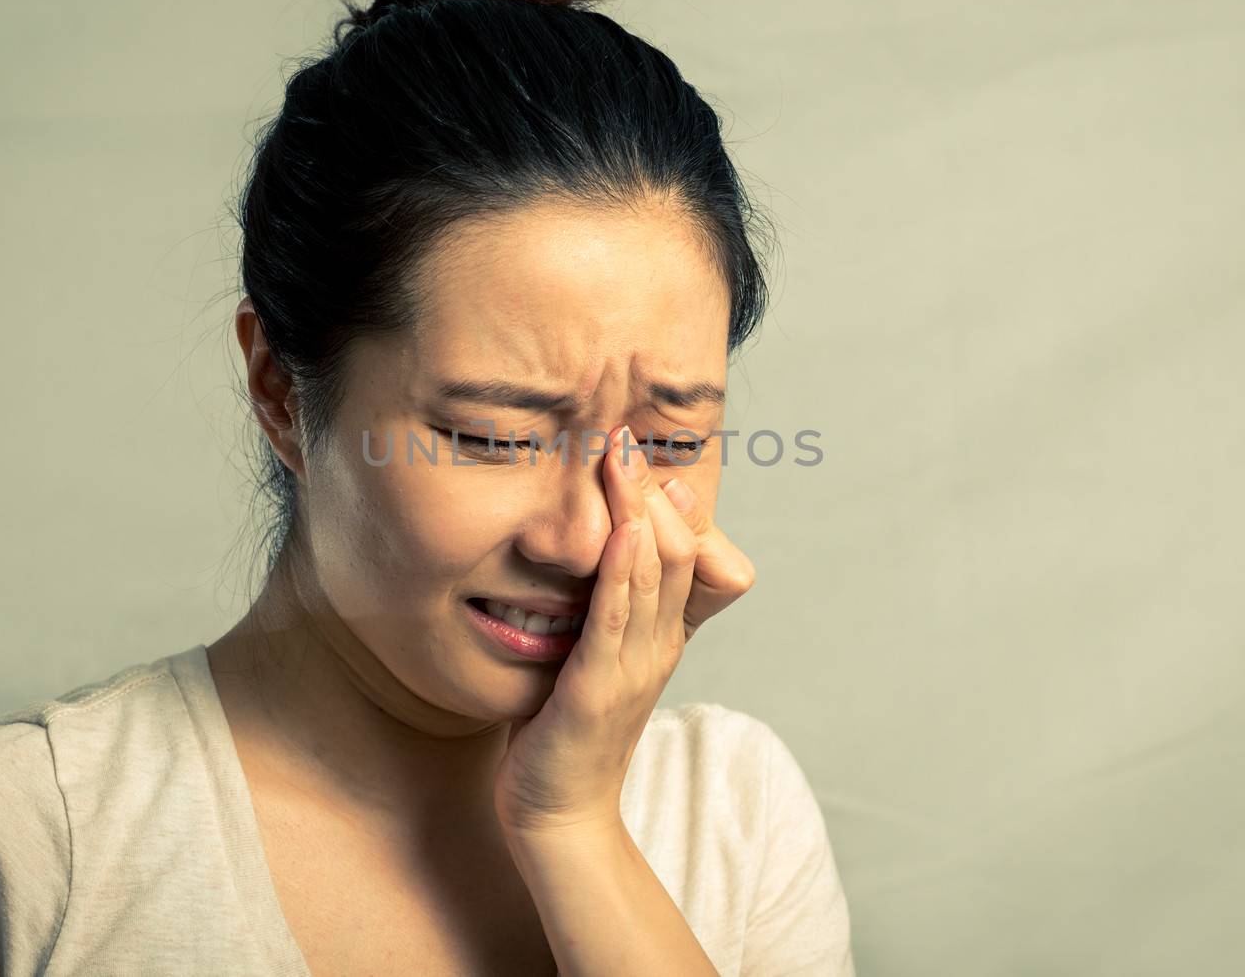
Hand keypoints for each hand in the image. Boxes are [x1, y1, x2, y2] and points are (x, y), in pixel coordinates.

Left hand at [492, 424, 753, 835]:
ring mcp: (636, 665)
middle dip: (650, 487)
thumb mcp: (592, 656)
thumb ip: (600, 607)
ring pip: (657, 572)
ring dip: (639, 509)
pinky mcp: (601, 687)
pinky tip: (622, 529)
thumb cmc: (566, 731)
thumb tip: (588, 551)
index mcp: (662, 633)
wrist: (559, 811)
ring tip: (619, 457)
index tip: (638, 447)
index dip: (668, 498)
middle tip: (622, 434)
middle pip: (677, 548)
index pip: (685, 550)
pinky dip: (624, 571)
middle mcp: (660, 643)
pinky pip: (619, 618)